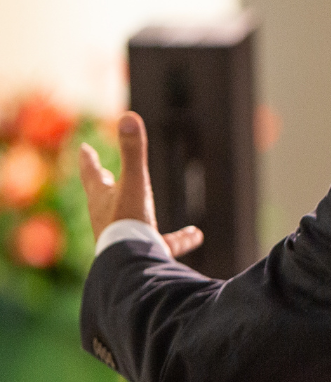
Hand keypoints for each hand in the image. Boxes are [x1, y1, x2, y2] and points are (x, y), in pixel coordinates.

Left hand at [78, 112, 203, 257]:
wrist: (131, 265)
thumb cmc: (129, 223)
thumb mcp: (135, 182)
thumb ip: (134, 151)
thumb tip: (128, 116)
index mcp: (103, 198)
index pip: (92, 173)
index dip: (89, 159)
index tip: (84, 148)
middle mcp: (108, 217)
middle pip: (103, 195)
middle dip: (103, 182)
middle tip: (102, 172)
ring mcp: (123, 237)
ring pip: (129, 219)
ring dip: (138, 210)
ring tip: (149, 208)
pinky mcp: (143, 252)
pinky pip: (163, 242)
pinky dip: (178, 238)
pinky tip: (195, 235)